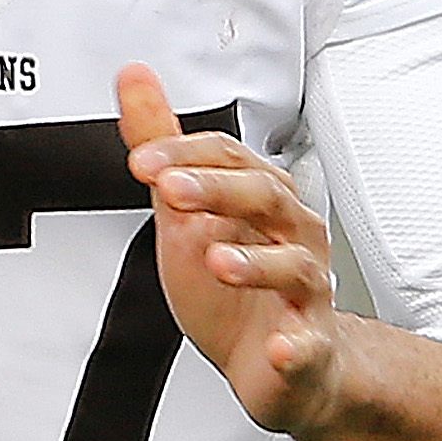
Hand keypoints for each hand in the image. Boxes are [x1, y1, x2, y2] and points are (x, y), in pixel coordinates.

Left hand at [119, 63, 345, 434]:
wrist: (269, 359)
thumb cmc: (234, 282)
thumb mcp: (184, 208)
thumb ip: (162, 146)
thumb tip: (134, 81)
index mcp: (261, 198)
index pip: (230, 158)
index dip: (185, 155)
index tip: (143, 161)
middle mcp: (291, 234)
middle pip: (267, 197)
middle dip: (219, 190)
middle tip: (174, 192)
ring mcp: (303, 290)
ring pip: (295, 266)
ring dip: (257, 262)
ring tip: (218, 261)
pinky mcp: (306, 346)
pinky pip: (307, 344)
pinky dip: (296, 346)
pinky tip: (280, 347)